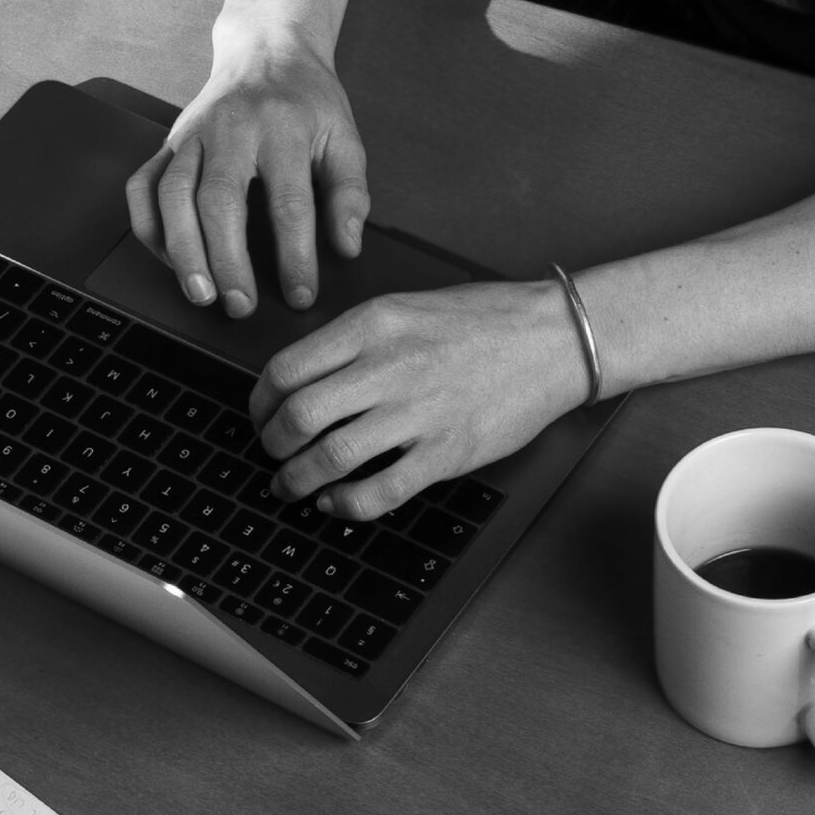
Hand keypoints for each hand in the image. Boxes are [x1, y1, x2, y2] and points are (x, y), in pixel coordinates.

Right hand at [125, 32, 368, 317]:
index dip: (294, 255)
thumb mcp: (344, 136)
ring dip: (182, 251)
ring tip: (200, 294)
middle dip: (227, 260)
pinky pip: (141, 188)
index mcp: (282, 126)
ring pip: (172, 196)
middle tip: (240, 305)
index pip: (289, 201)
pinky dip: (148, 228)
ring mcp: (190, 134)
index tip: (300, 295)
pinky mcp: (166, 143)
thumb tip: (346, 247)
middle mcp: (230, 128)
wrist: (265, 49)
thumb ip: (350, 192)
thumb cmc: (307, 102)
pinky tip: (170, 260)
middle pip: (220, 201)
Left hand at [252, 279, 589, 517]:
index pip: (286, 368)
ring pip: (329, 459)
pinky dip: (345, 506)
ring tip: (293, 487)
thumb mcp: (406, 307)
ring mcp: (418, 412)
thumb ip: (355, 342)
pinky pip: (379, 492)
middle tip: (274, 456)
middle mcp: (388, 365)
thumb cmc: (483, 321)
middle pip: (298, 417)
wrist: (554, 338)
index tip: (261, 418)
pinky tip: (337, 504)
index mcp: (372, 324)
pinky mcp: (446, 452)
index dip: (260, 404)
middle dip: (272, 446)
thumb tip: (303, 383)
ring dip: (298, 482)